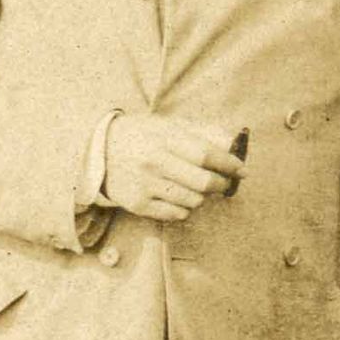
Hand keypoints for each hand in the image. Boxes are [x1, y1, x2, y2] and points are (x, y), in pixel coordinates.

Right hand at [100, 112, 243, 223]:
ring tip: (196, 188)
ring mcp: (145, 185)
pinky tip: (178, 197)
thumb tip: (231, 142)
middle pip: (203, 182)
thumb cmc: (141, 135)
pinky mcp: (137, 204)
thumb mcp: (167, 125)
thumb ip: (200, 132)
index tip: (242, 170)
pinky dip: (184, 208)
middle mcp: (155, 162)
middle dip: (221, 184)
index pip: (206, 154)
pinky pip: (175, 214)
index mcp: (164, 138)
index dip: (229, 164)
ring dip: (202, 197)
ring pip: (192, 201)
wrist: (98, 150)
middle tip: (225, 183)